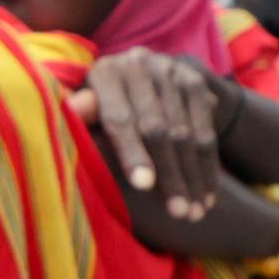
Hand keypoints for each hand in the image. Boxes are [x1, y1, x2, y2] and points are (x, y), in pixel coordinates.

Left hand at [80, 49, 229, 220]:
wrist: (137, 77)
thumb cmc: (99, 109)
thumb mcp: (86, 113)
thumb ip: (81, 118)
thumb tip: (70, 112)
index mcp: (105, 73)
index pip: (120, 117)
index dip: (131, 152)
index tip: (144, 186)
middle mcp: (138, 65)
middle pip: (157, 127)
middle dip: (169, 175)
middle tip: (178, 213)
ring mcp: (170, 71)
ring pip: (185, 132)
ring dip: (193, 178)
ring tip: (194, 213)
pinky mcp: (194, 81)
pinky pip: (206, 130)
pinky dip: (208, 167)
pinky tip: (208, 196)